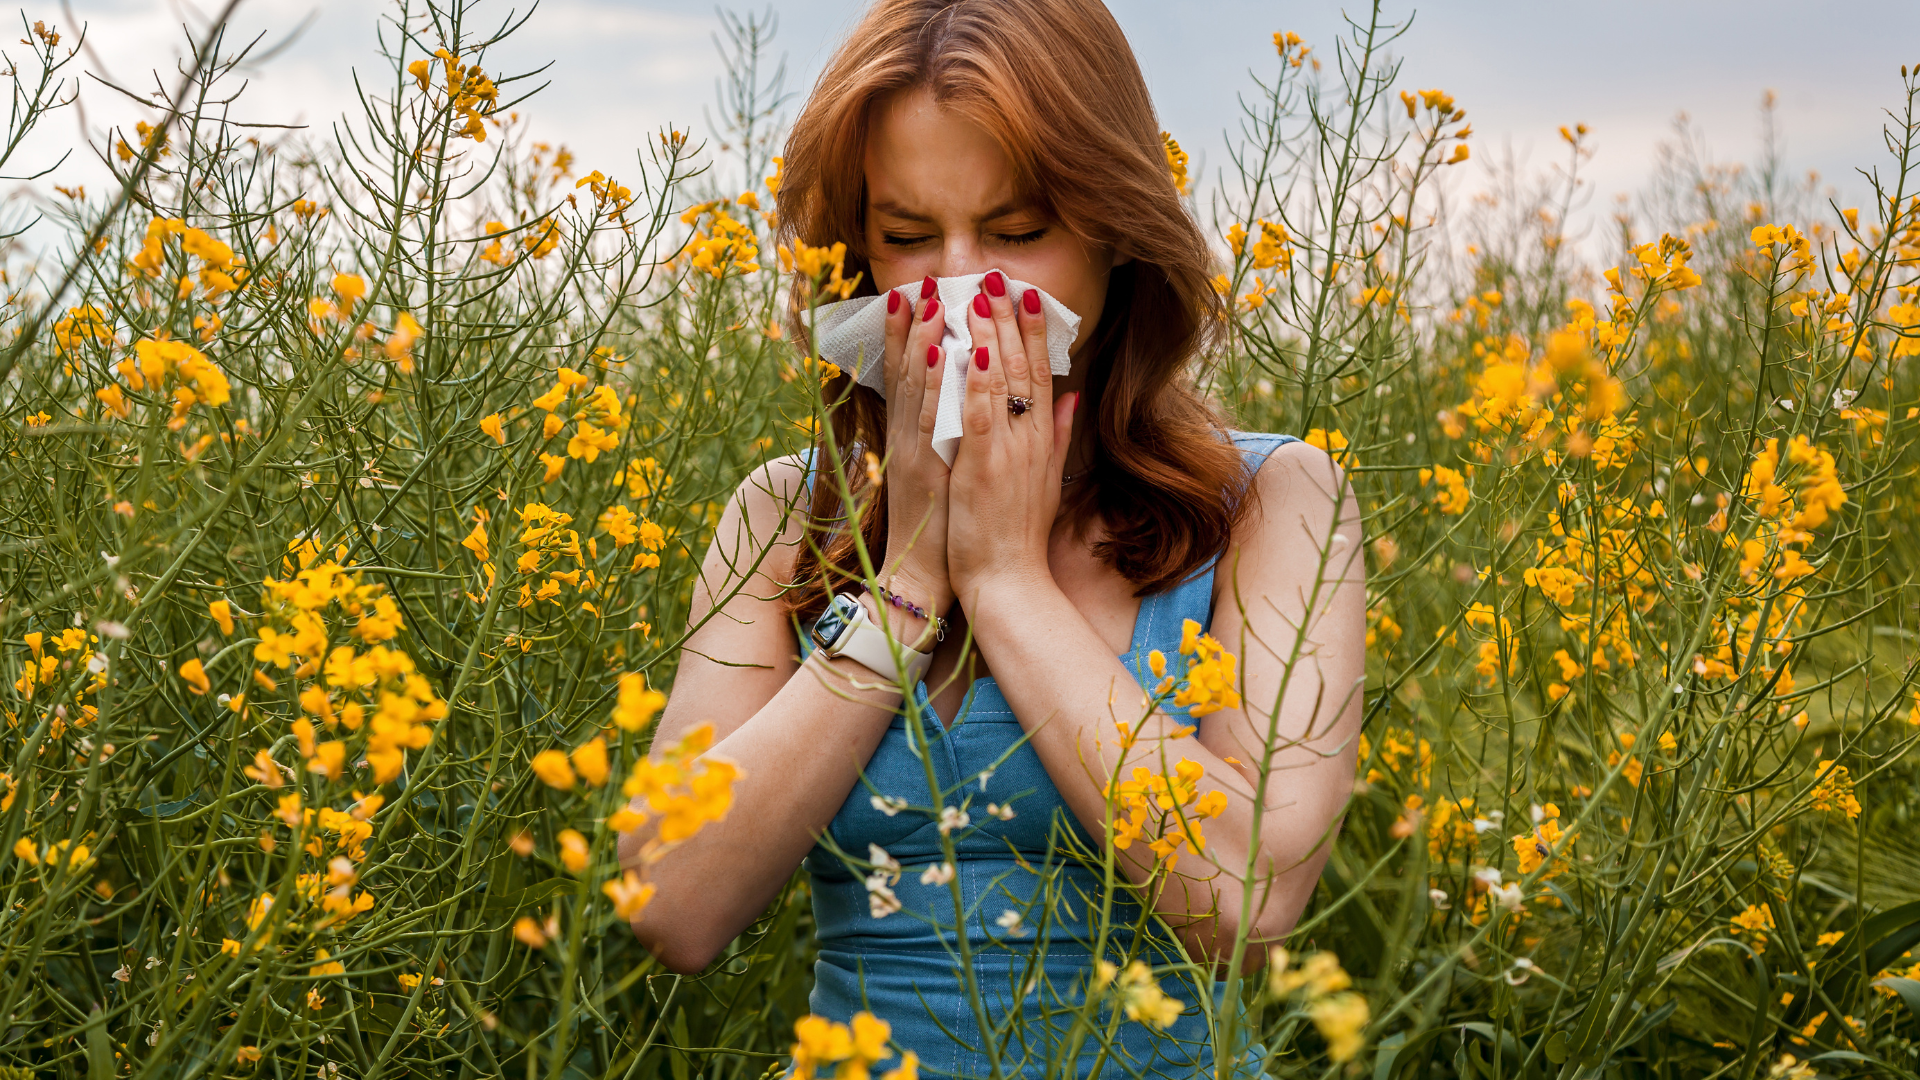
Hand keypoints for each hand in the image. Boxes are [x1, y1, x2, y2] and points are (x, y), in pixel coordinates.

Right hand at [876, 277, 955, 621]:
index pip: (919, 375)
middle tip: (923, 277)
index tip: (928, 293)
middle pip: (909, 370)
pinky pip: (928, 419)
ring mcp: (914, 452)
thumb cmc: (950, 530)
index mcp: (921, 437)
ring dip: (918, 337)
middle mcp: (910, 438)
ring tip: (925, 297)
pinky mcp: (923, 470)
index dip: (919, 332)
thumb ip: (969, 436)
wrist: (928, 578)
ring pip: (916, 385)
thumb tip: (987, 403)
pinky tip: (934, 352)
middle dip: (915, 322)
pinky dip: (930, 383)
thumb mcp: (958, 473)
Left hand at [946, 270, 1076, 606]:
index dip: (1033, 331)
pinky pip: (976, 415)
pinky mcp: (980, 468)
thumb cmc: (1020, 533)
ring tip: (974, 295)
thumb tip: (1072, 396)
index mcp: (1042, 439)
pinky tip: (962, 349)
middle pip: (1021, 367)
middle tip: (996, 276)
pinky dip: (970, 382)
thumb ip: (1059, 435)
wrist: (1010, 580)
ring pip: (998, 382)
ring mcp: (1007, 451)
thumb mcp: (1047, 479)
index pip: (1041, 373)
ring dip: (985, 335)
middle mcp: (1029, 438)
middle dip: (1007, 318)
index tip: (1025, 294)